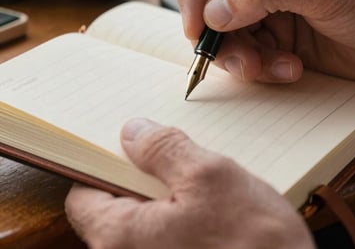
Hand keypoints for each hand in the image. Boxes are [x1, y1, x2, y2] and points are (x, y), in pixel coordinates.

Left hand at [65, 118, 314, 248]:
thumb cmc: (256, 246)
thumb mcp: (210, 177)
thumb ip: (164, 149)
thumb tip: (133, 131)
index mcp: (121, 237)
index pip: (83, 194)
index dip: (102, 162)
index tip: (127, 143)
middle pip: (116, 204)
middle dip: (142, 173)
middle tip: (174, 153)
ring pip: (145, 216)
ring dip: (167, 190)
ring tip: (199, 176)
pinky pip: (166, 233)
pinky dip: (180, 211)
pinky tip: (210, 202)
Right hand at [176, 0, 354, 82]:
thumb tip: (213, 10)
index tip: (197, 21)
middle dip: (215, 30)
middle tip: (233, 56)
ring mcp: (264, 3)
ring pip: (222, 30)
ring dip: (238, 55)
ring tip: (266, 66)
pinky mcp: (272, 34)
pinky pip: (245, 53)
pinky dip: (260, 67)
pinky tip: (289, 68)